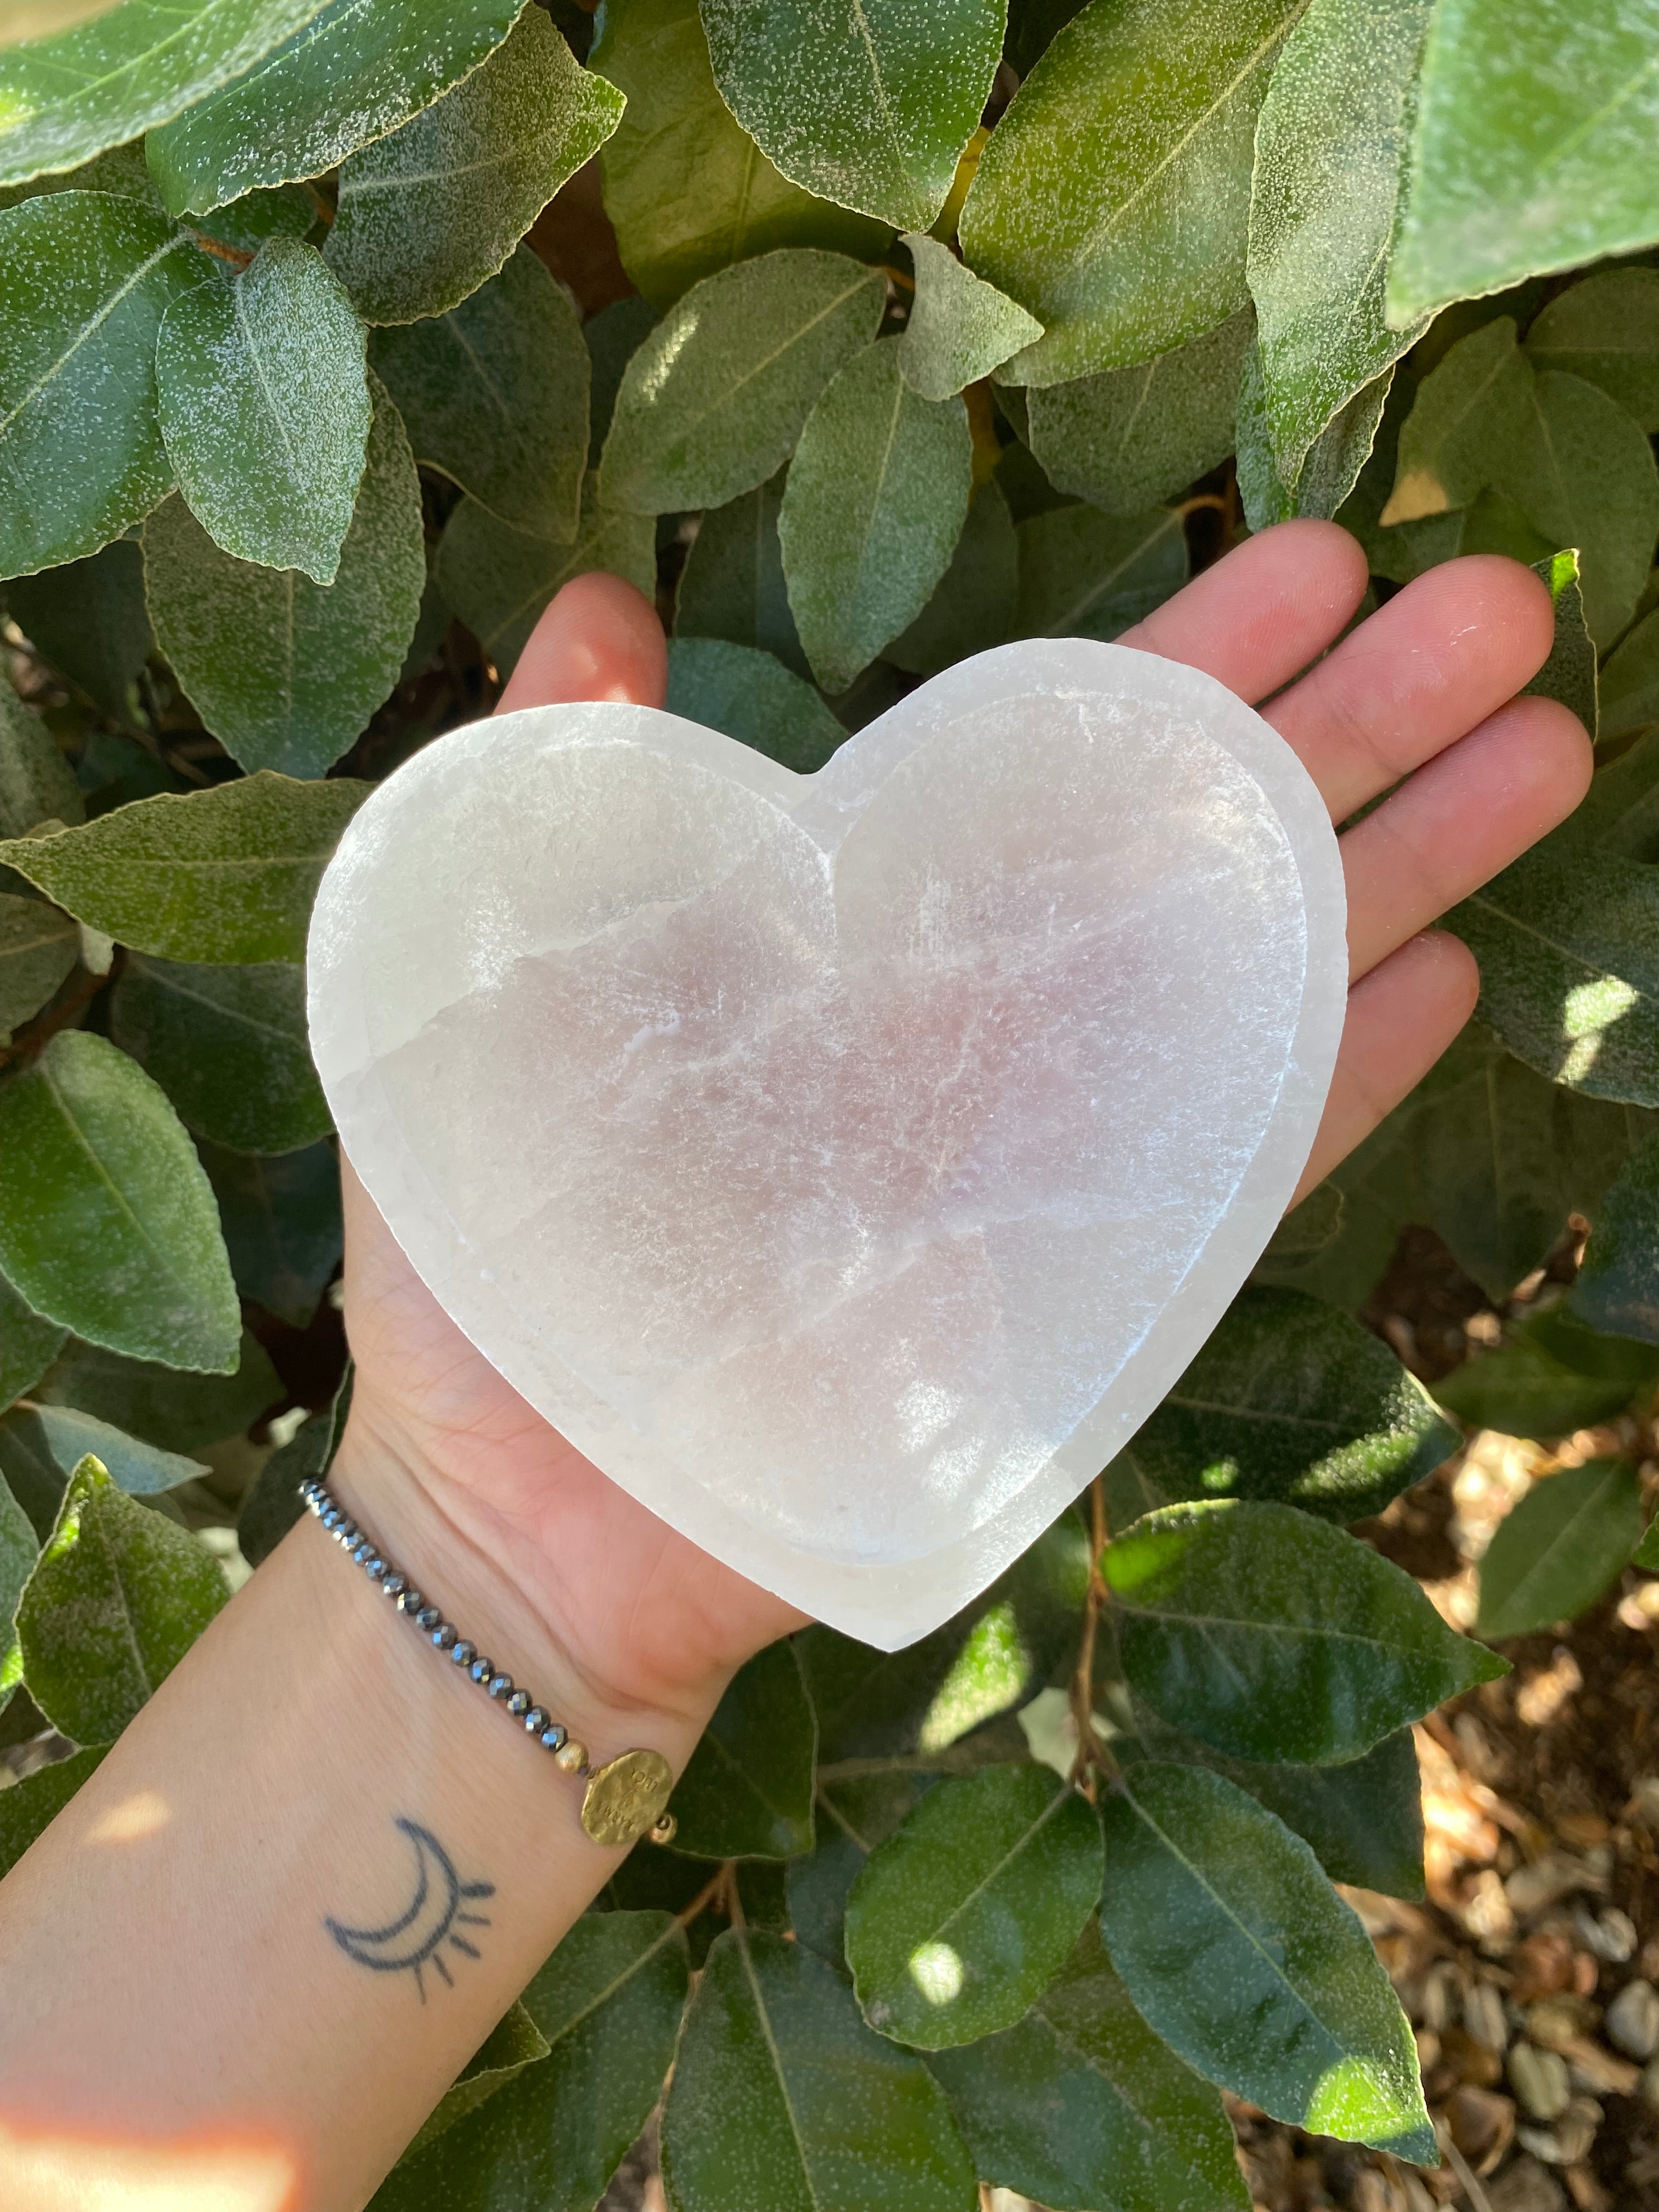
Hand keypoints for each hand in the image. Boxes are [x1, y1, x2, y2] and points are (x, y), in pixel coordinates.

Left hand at [334, 524, 1589, 1724]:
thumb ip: (555, 801)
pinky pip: (1237, 1174)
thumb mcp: (487, 991)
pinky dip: (1335, 1080)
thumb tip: (601, 604)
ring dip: (1403, 864)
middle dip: (1354, 722)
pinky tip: (1446, 974)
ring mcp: (1051, 1157)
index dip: (1191, 658)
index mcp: (865, 930)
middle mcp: (985, 1025)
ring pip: (1256, 983)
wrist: (524, 1511)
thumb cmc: (491, 1252)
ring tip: (1544, 746)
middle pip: (1199, 846)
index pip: (1057, 758)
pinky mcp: (1081, 1295)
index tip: (1319, 551)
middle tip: (1498, 604)